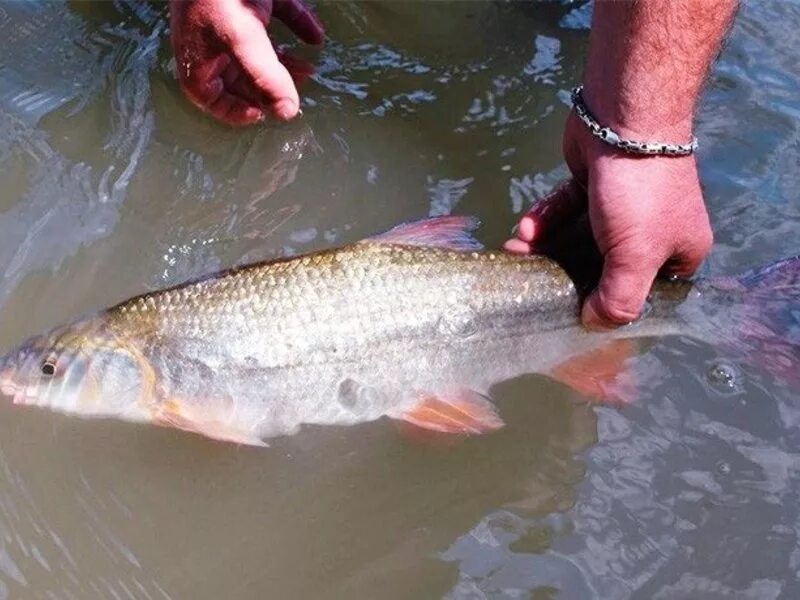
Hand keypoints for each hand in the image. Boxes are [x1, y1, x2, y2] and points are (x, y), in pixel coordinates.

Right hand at [169, 0, 323, 125]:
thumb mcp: (242, 38)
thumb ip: (265, 77)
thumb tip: (287, 112)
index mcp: (199, 56)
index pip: (210, 98)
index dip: (235, 112)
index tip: (263, 115)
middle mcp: (213, 40)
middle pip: (240, 77)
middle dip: (270, 88)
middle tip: (297, 94)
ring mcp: (232, 17)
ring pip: (259, 50)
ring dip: (286, 63)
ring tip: (310, 70)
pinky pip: (277, 15)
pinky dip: (297, 26)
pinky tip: (316, 37)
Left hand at [505, 112, 712, 329]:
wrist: (624, 116)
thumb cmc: (639, 193)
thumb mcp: (635, 256)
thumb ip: (618, 299)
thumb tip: (594, 325)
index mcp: (677, 253)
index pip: (643, 293)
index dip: (610, 306)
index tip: (574, 314)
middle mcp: (652, 231)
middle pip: (603, 268)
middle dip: (564, 275)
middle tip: (530, 283)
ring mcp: (622, 206)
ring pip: (577, 238)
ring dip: (546, 248)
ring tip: (515, 253)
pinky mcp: (593, 184)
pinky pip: (566, 210)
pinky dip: (546, 219)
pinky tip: (524, 228)